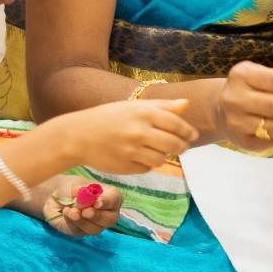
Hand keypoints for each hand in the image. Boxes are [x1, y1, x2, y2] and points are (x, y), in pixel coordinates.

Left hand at [42, 178, 122, 237]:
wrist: (55, 197)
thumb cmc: (70, 188)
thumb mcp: (74, 185)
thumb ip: (80, 191)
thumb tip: (86, 196)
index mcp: (109, 195)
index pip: (115, 199)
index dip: (108, 202)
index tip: (97, 202)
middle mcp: (107, 212)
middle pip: (111, 219)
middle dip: (97, 216)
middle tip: (85, 212)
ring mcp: (95, 224)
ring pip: (95, 229)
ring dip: (81, 220)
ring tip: (70, 210)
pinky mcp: (81, 232)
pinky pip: (79, 231)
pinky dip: (71, 222)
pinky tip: (66, 212)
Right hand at [53, 98, 197, 173]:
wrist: (79, 135)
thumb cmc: (109, 117)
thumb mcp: (133, 106)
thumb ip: (161, 106)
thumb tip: (186, 103)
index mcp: (143, 113)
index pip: (176, 124)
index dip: (188, 131)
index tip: (193, 135)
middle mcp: (139, 132)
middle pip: (174, 144)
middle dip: (181, 147)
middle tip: (182, 147)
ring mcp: (132, 151)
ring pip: (162, 159)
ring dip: (164, 156)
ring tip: (159, 151)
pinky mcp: (126, 167)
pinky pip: (147, 168)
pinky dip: (148, 164)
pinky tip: (141, 156)